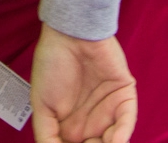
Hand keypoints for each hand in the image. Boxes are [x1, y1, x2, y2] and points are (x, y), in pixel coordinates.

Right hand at [30, 26, 137, 142]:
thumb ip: (46, 136)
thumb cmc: (51, 65)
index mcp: (70, 127)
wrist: (68, 35)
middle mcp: (91, 123)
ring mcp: (109, 112)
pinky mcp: (124, 99)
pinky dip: (121, 135)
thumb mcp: (41, 105)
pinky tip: (113, 141)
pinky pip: (126, 122)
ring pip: (114, 141)